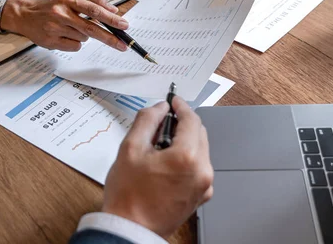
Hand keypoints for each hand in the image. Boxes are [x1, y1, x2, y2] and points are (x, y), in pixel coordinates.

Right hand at [0, 0, 128, 51]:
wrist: (24, 15)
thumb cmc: (51, 6)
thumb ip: (93, 1)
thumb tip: (114, 10)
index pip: (94, 9)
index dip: (111, 19)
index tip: (124, 25)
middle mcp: (61, 13)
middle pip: (91, 28)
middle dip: (110, 37)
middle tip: (123, 44)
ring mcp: (55, 28)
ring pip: (84, 38)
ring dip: (85, 35)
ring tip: (72, 27)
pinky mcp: (51, 41)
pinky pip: (75, 46)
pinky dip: (76, 43)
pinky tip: (65, 35)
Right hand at [102, 97, 212, 237]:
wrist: (130, 231)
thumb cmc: (128, 195)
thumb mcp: (130, 148)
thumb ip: (147, 120)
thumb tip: (160, 108)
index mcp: (187, 157)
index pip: (191, 119)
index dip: (180, 106)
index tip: (173, 101)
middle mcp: (202, 171)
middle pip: (199, 133)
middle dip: (182, 124)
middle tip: (160, 125)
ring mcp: (204, 185)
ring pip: (200, 150)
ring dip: (184, 142)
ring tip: (158, 149)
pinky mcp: (201, 195)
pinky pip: (199, 167)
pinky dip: (187, 159)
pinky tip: (166, 165)